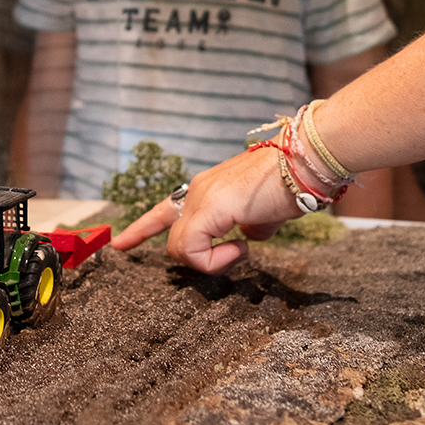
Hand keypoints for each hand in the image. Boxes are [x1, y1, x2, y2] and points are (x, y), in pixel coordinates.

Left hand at [111, 147, 298, 273]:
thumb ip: (248, 227)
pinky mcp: (211, 207)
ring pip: (180, 247)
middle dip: (199, 259)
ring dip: (211, 261)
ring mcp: (201, 196)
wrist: (304, 163)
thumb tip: (245, 238)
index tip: (120, 244)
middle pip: (173, 239)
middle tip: (237, 253)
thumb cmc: (290, 185)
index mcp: (206, 190)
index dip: (142, 229)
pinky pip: (192, 249)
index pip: (163, 210)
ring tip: (243, 248)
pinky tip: (243, 248)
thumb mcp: (263, 214)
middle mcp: (197, 190)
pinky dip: (214, 260)